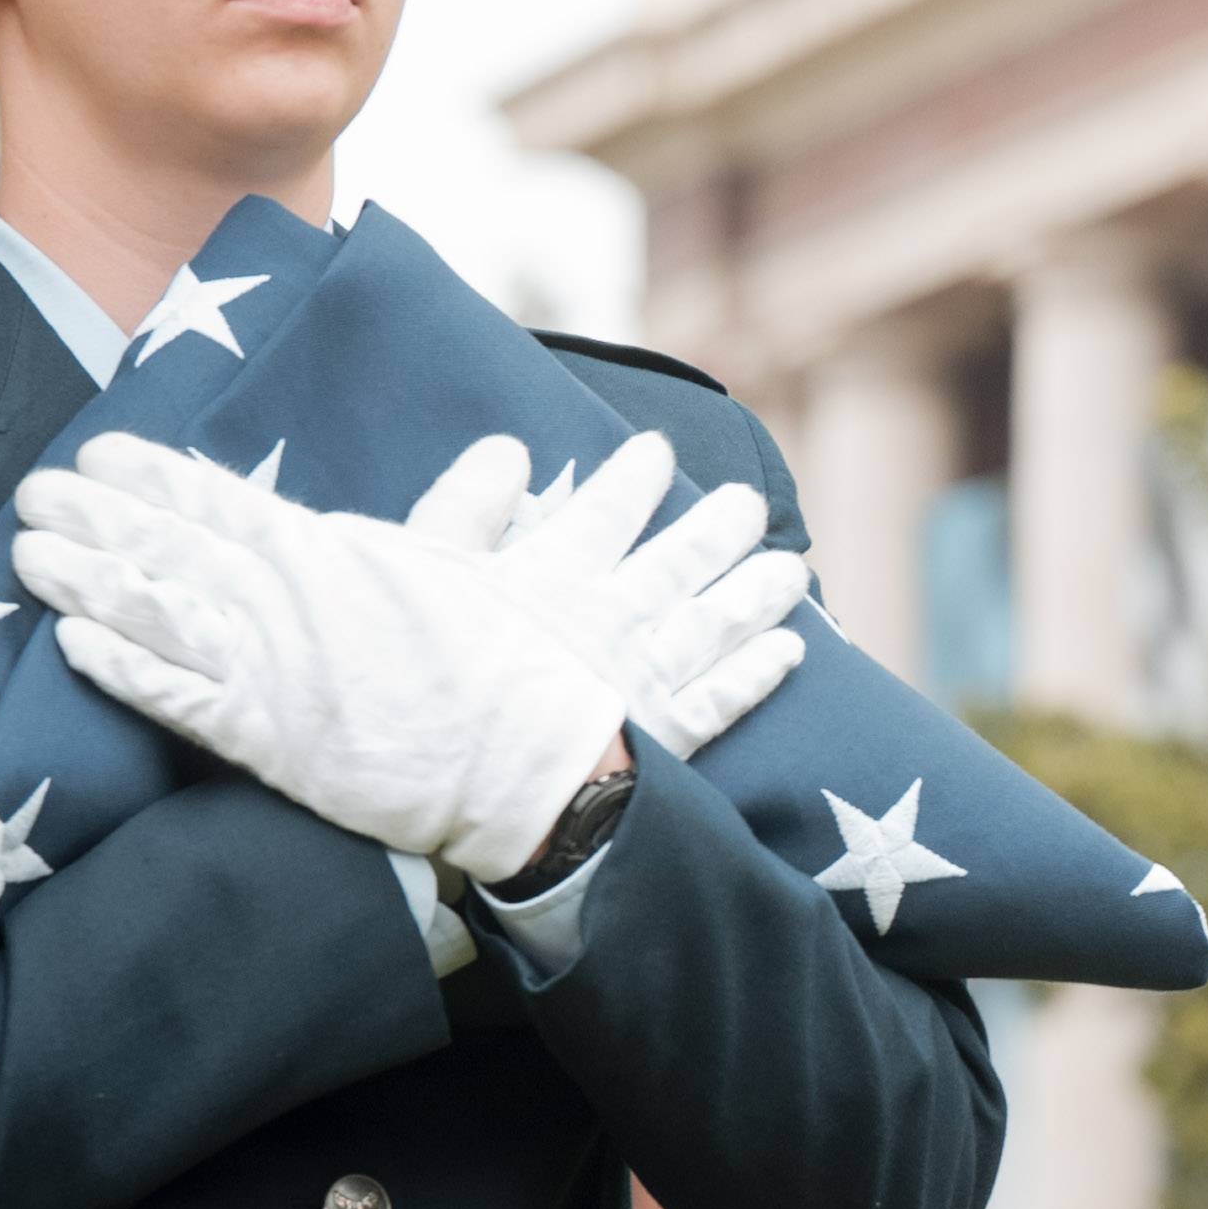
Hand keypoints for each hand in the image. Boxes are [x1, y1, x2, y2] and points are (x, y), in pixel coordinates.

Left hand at [13, 435, 623, 877]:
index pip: (225, 501)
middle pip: (174, 547)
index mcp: (334, 551)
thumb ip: (468, 510)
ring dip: (88, 581)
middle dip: (98, 517)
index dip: (157, 476)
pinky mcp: (269, 739)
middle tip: (34, 491)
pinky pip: (178, 698)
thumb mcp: (483, 570)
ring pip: (160, 612)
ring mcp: (274, 666)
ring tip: (27, 555)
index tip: (101, 450)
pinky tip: (71, 645)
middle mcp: (291, 598)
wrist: (529, 757)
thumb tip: (508, 451)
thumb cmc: (509, 661)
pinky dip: (123, 669)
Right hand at [401, 432, 812, 756]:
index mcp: (551, 572)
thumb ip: (466, 502)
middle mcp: (611, 615)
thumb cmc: (416, 665)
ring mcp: (645, 675)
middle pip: (681, 560)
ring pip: (716, 621)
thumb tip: (509, 447)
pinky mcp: (664, 739)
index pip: (604, 510)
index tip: (657, 449)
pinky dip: (758, 672)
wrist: (449, 761)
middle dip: (720, 528)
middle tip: (749, 503)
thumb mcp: (422, 564)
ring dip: (756, 592)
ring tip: (790, 568)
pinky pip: (724, 698)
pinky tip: (790, 650)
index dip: (633, 477)